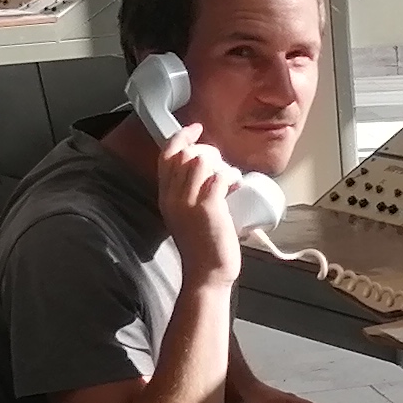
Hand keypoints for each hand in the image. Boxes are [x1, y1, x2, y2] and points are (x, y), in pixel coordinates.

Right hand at [152, 123, 245, 290]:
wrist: (206, 274)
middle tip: (220, 162)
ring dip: (220, 165)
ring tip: (229, 178)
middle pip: (183, 154)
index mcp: (165, 198)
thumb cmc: (202, 248)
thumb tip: (213, 176)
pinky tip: (237, 186)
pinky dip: (231, 177)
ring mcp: (188, 202)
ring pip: (200, 162)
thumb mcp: (185, 216)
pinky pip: (219, 177)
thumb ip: (191, 197)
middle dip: (205, 151)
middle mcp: (172, 197)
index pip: (166, 156)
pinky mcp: (208, 207)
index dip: (181, 137)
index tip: (195, 129)